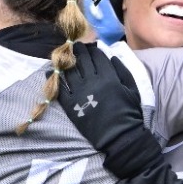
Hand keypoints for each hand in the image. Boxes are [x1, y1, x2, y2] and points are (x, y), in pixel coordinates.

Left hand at [56, 44, 157, 178]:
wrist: (119, 136)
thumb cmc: (129, 113)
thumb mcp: (132, 89)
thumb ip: (122, 71)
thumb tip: (111, 57)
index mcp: (109, 76)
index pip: (97, 56)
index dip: (92, 50)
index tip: (90, 47)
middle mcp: (92, 81)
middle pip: (82, 60)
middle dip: (79, 51)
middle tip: (76, 47)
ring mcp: (79, 92)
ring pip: (69, 71)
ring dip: (66, 61)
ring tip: (64, 56)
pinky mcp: (71, 104)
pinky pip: (60, 87)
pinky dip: (54, 77)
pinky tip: (50, 72)